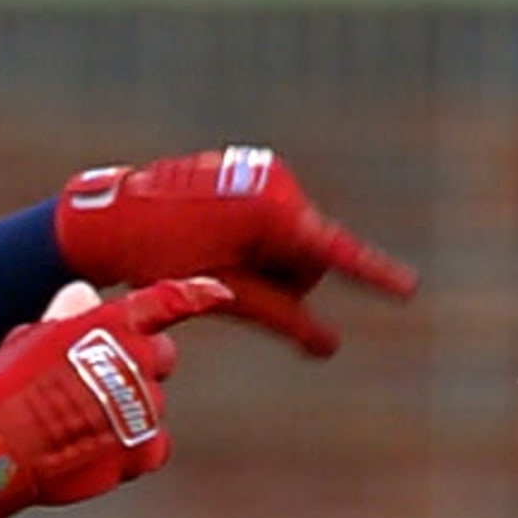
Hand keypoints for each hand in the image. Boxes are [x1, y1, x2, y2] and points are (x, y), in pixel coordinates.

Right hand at [0, 277, 233, 517]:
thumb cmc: (6, 389)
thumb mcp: (31, 339)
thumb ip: (70, 318)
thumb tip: (85, 295)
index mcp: (113, 324)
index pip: (170, 300)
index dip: (199, 293)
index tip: (220, 293)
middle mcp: (138, 360)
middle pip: (161, 357)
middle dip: (138, 367)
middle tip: (95, 386)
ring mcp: (145, 407)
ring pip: (151, 406)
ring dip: (124, 413)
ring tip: (75, 428)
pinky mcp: (144, 451)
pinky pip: (153, 447)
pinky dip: (129, 451)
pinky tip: (91, 453)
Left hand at [53, 147, 416, 357]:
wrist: (110, 217)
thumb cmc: (159, 259)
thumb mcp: (224, 294)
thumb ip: (282, 320)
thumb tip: (329, 347)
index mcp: (273, 215)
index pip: (333, 254)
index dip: (373, 276)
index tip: (408, 290)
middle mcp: (277, 185)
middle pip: (309, 256)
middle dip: (283, 277)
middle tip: (228, 280)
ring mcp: (265, 173)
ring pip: (292, 239)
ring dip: (266, 258)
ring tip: (213, 256)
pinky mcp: (252, 170)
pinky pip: (272, 219)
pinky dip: (254, 238)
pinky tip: (212, 237)